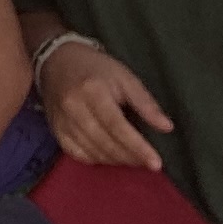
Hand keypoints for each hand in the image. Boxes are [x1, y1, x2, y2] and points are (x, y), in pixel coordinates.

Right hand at [40, 37, 175, 170]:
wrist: (57, 60)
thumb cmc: (96, 68)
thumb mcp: (125, 77)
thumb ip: (145, 103)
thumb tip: (166, 127)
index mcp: (93, 91)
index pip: (117, 126)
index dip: (138, 147)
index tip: (156, 163)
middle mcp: (74, 108)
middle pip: (105, 143)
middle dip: (131, 157)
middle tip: (149, 163)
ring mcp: (62, 121)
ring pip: (92, 152)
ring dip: (116, 160)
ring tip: (133, 158)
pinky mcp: (56, 130)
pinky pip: (77, 155)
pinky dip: (97, 160)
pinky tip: (110, 156)